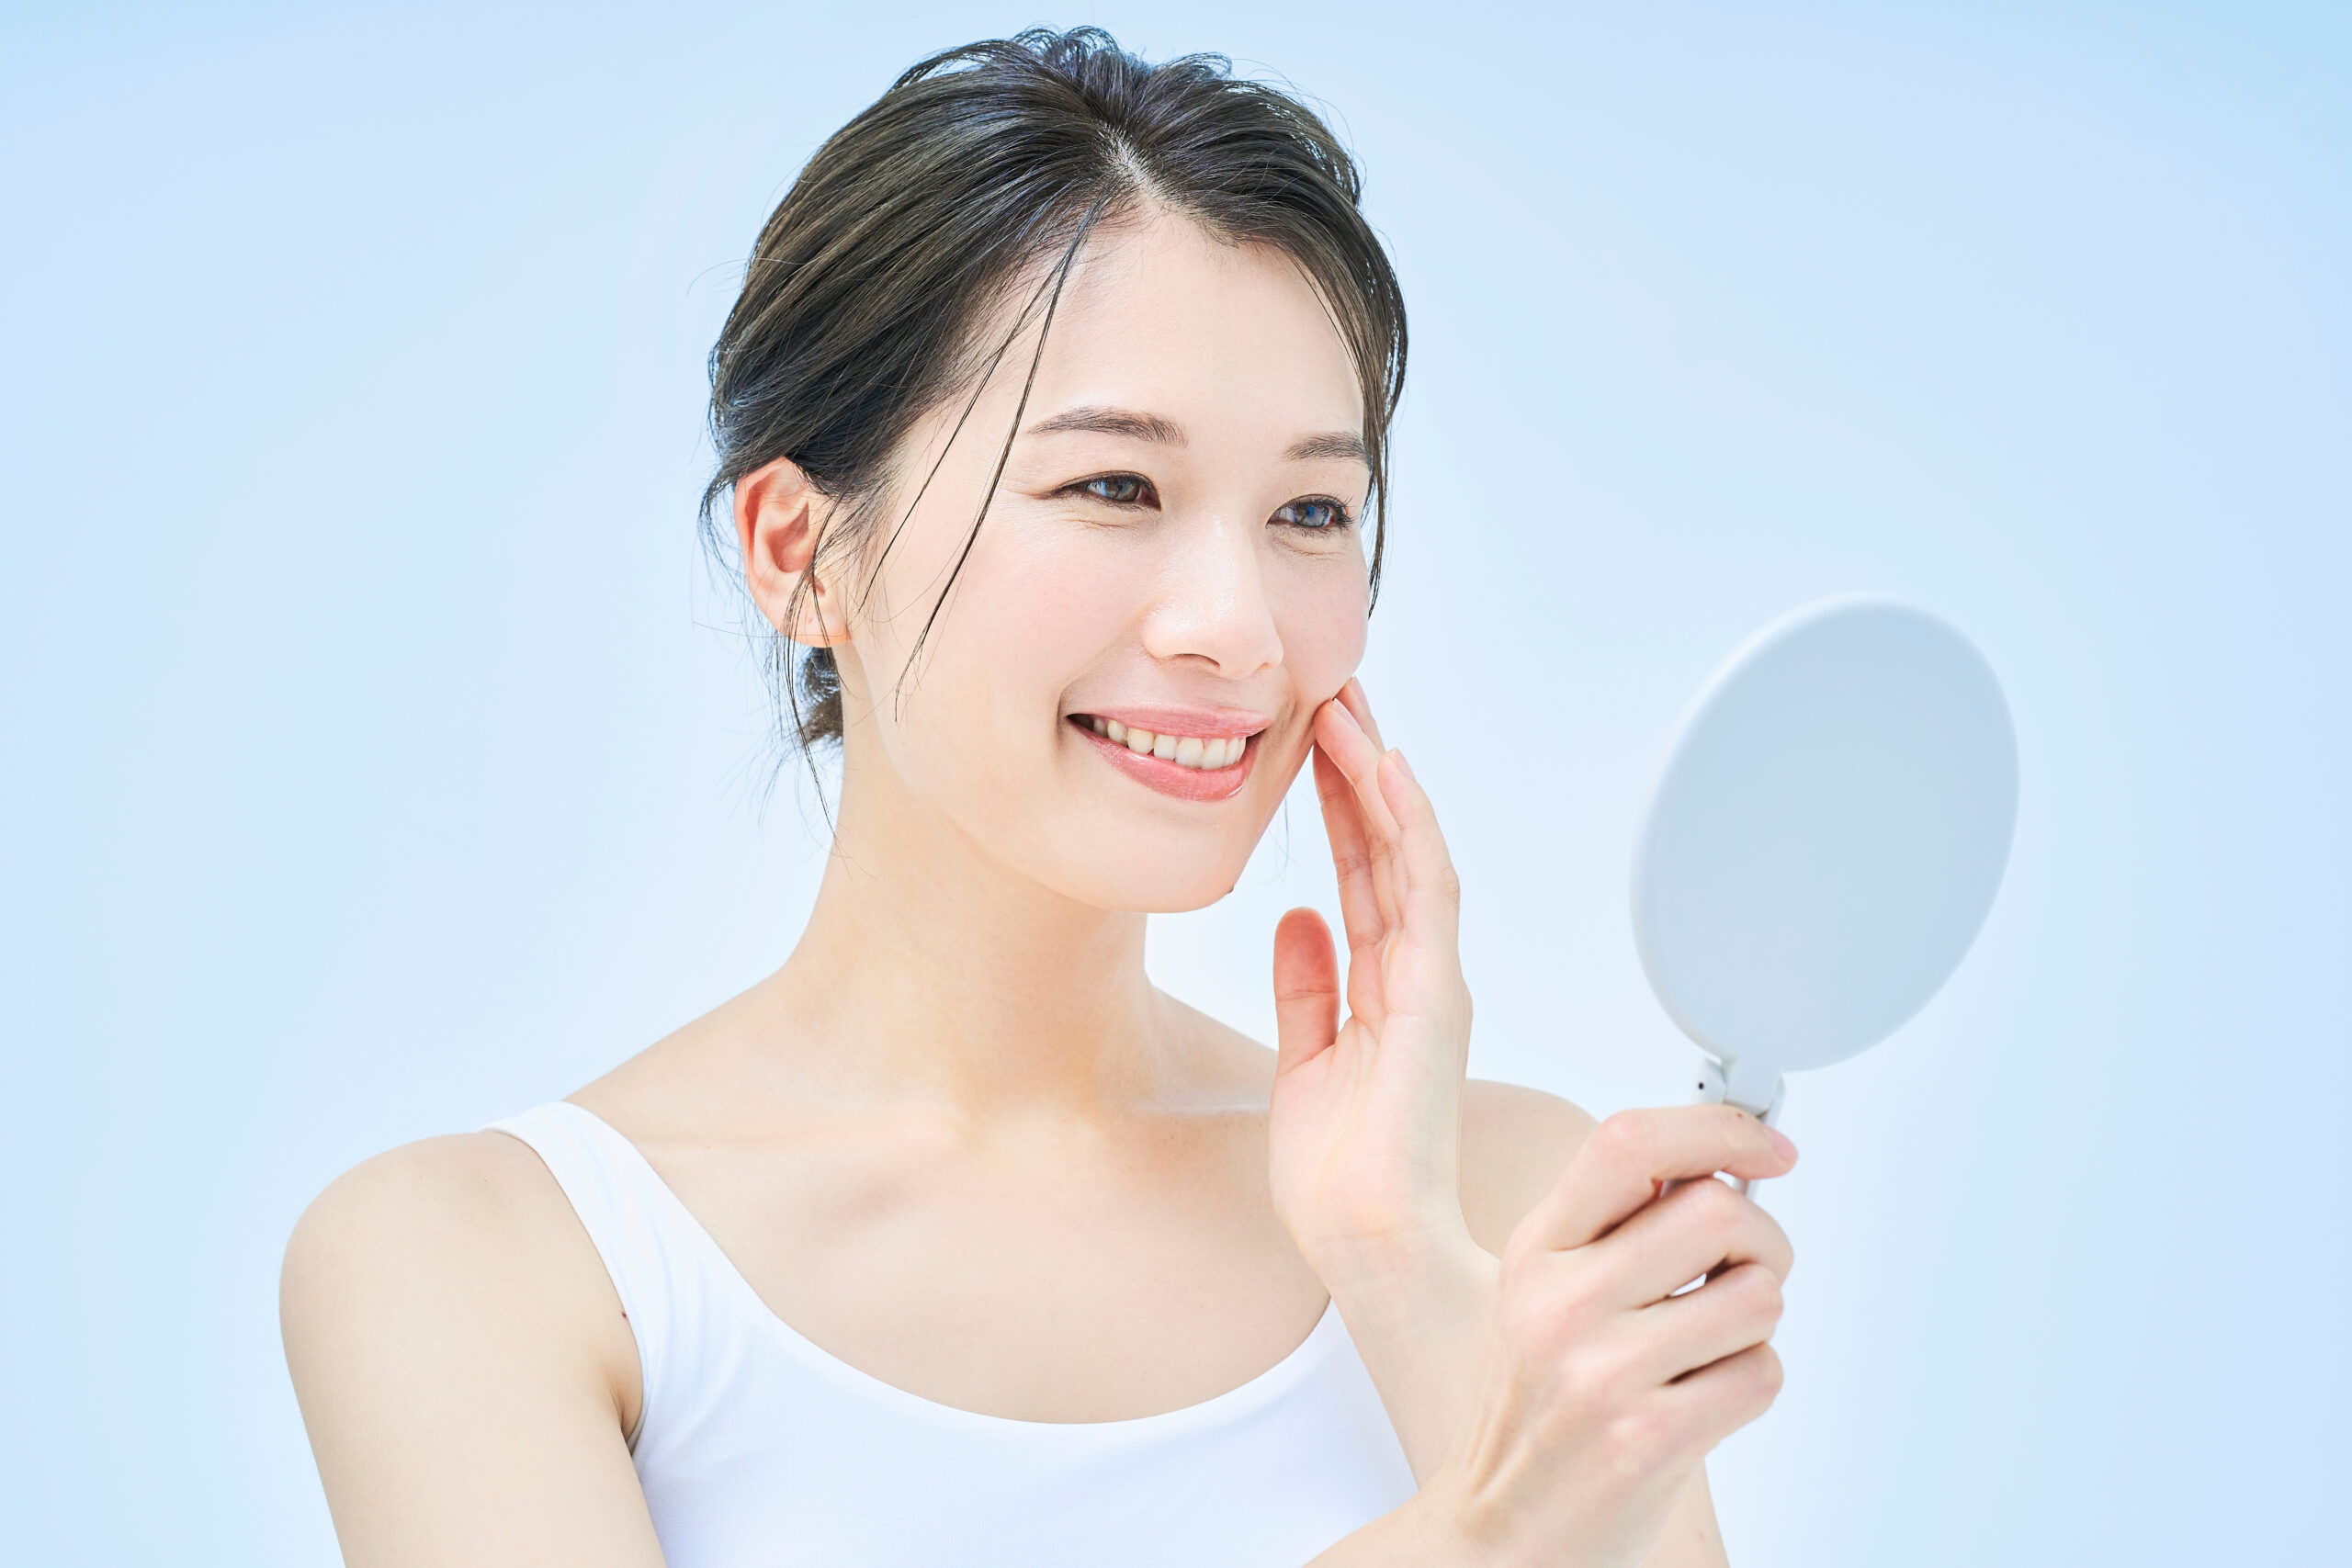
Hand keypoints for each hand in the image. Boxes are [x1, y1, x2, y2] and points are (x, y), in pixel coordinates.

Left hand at [1267, 680, 1489, 1474]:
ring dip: (1378, 776)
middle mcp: (1416, 977)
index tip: (1311, 738)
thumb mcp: (1304, 1064)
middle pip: (1388, 847)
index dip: (1339, 803)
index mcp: (1384, 992)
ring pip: (1408, 851)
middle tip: (1331, 691)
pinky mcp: (1434, 997)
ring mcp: (1430, 982)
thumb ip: (1305, 991)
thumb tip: (1293, 920)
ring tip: (1345, 706)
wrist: (1363, 1246)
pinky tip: (1382, 770)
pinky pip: (1424, 891)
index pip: (1363, 873)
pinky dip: (1406, 825)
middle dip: (1360, 767)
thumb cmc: (1338, 1178)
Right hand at [1417, 1106, 1797, 1567]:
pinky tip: (1701, 1399)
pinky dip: (1751, 1383)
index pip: (1629, 1143)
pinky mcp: (1649, 1436)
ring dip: (1757, 1321)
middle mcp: (1560, 1302)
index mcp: (1537, 1250)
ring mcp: (1602, 1371)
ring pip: (1758, 1295)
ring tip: (1710, 1346)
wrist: (1507, 1530)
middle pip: (1716, 1211)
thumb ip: (1618, 1225)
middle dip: (1762, 1240)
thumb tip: (1729, 1162)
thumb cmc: (1543, 1405)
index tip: (1769, 1146)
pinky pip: (1760, 1373)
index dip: (1718, 1129)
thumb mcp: (1545, 1292)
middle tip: (1744, 1269)